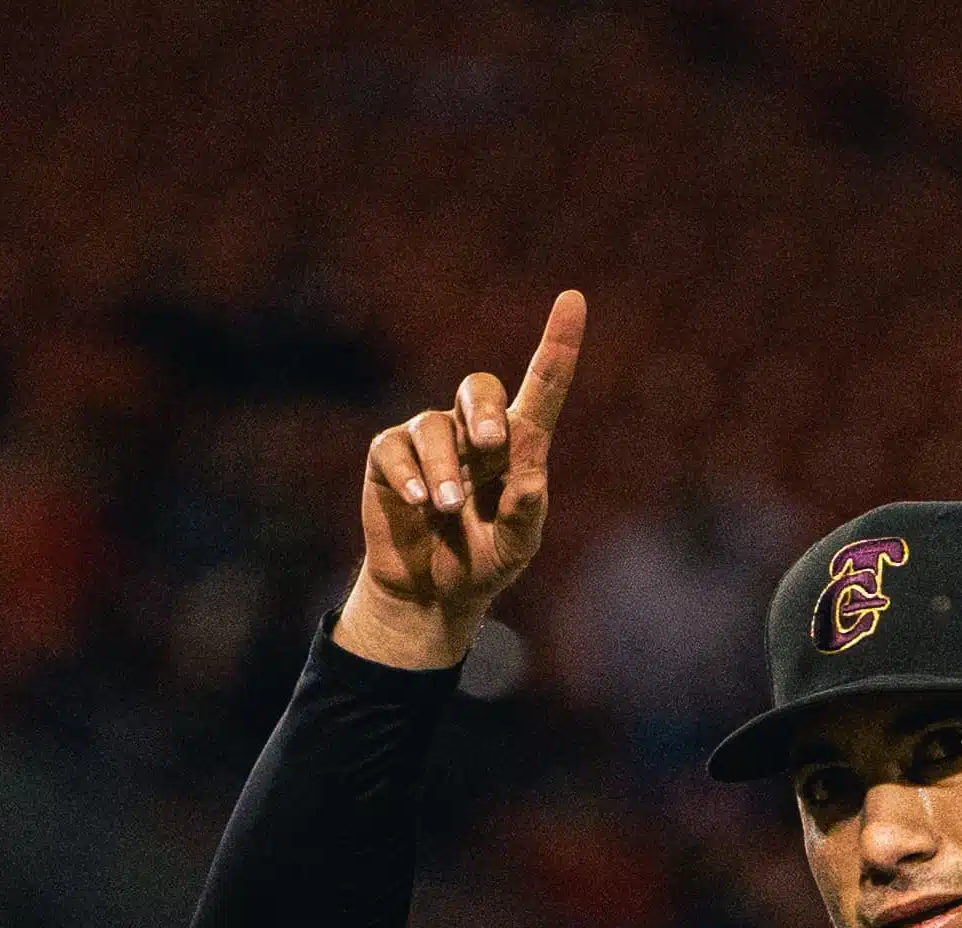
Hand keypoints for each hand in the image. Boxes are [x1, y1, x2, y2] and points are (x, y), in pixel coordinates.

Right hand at [340, 289, 583, 671]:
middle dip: (484, 411)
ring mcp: (430, 442)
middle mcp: (473, 434)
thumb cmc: (481, 563)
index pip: (541, 387)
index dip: (557, 344)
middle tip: (490, 444)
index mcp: (517, 448)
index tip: (573, 300)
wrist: (430, 594)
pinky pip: (395, 449)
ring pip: (435, 427)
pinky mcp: (389, 458)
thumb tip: (530, 479)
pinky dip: (409, 474)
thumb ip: (526, 517)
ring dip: (444, 467)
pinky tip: (419, 501)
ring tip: (446, 508)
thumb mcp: (515, 549)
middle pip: (480, 389)